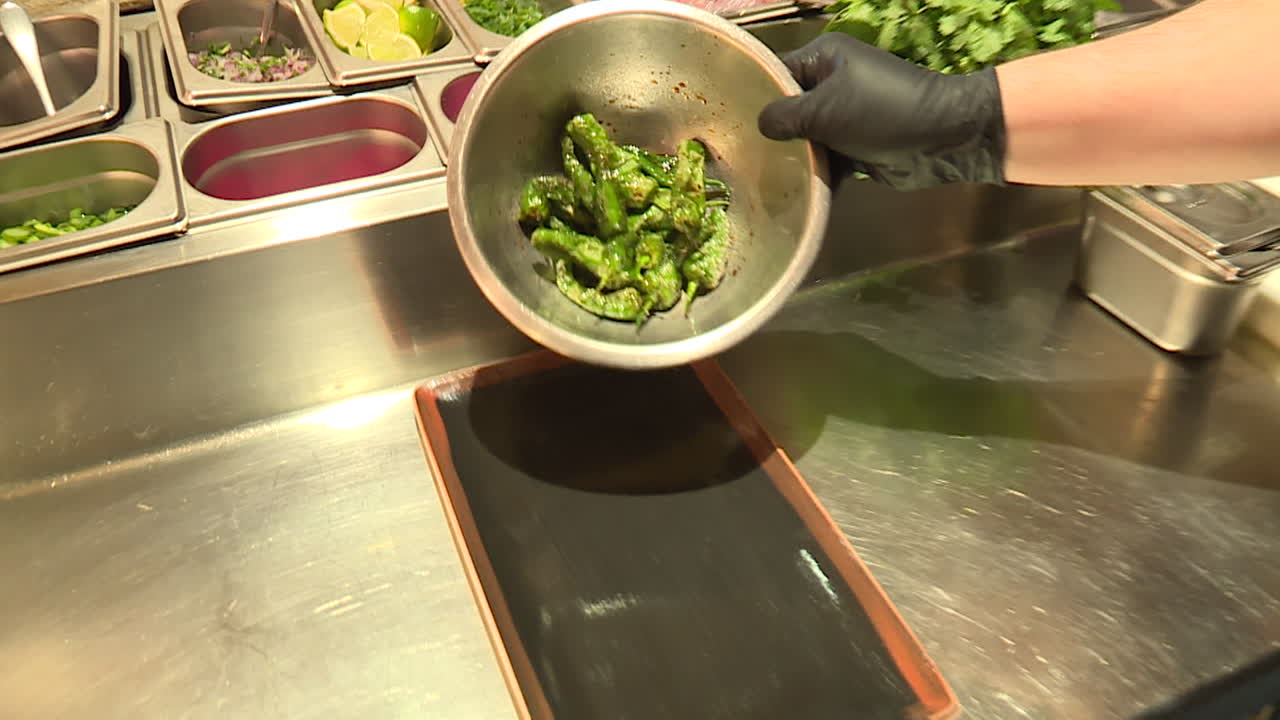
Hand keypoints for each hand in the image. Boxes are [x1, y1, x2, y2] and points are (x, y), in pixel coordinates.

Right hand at [758, 33, 1007, 190]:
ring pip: (805, 140)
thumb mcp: (825, 109)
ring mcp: (845, 116)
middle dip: (771, 134)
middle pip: (788, 110)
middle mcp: (832, 84)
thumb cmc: (884, 111)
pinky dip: (815, 177)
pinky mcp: (856, 147)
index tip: (728, 122)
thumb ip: (784, 116)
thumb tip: (759, 125)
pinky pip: (825, 161)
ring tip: (763, 179)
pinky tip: (795, 194)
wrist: (945, 138)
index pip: (775, 73)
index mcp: (824, 59)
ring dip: (792, 160)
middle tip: (740, 157)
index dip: (753, 96)